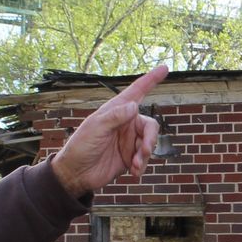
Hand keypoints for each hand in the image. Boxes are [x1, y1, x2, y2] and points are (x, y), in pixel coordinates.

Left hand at [50, 65, 167, 197]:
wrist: (76, 173)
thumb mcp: (95, 129)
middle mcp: (125, 123)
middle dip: (150, 138)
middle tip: (144, 151)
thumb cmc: (80, 146)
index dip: (151, 79)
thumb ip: (115, 117)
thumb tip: (134, 106)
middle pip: (149, 125)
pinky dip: (141, 165)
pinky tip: (134, 172)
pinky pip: (144, 159)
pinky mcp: (129, 157)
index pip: (137, 91)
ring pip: (149, 143)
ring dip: (145, 155)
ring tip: (135, 165)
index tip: (164, 68)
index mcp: (116, 111)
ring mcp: (128, 140)